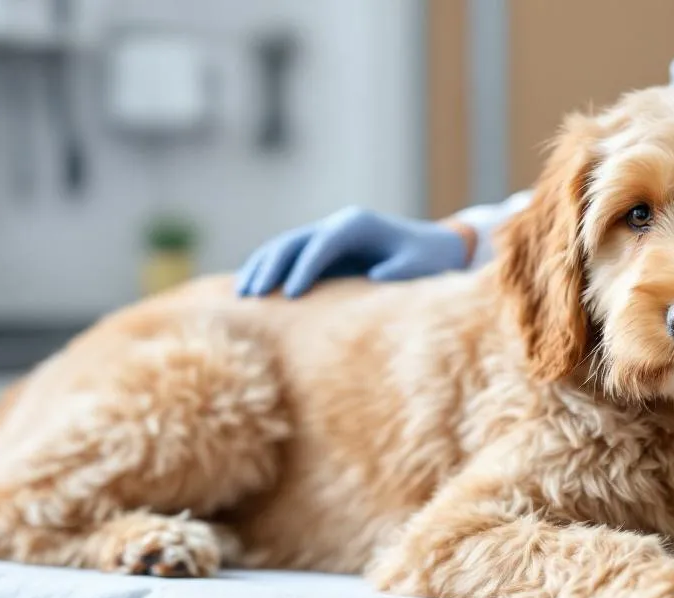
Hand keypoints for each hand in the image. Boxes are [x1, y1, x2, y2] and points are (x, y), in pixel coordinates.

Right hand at [235, 207, 471, 297]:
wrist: (431, 248)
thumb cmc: (426, 260)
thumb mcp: (418, 266)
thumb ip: (399, 271)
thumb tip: (375, 275)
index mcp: (357, 225)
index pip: (322, 244)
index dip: (304, 268)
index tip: (291, 295)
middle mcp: (337, 226)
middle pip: (293, 241)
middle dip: (271, 267)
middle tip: (253, 295)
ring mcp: (326, 236)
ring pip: (283, 247)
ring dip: (261, 268)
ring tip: (242, 294)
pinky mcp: (322, 252)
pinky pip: (287, 258)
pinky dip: (267, 271)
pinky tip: (249, 291)